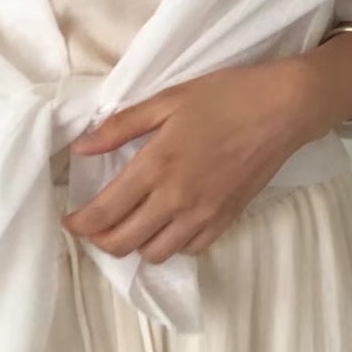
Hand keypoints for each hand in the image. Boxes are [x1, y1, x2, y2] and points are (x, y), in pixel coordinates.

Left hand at [60, 57, 319, 263]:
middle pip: (124, 242)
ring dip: (135, 246)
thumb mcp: (167, 100)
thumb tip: (81, 148)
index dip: (79, 224)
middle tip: (93, 226)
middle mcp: (176, 199)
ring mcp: (204, 214)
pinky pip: (190, 249)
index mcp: (156, 166)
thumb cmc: (224, 96)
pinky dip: (171, 244)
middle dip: (100, 240)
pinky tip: (166, 225)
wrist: (283, 108)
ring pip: (156, 254)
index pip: (105, 212)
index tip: (68, 221)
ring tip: (129, 226)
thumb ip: (120, 127)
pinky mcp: (226, 220)